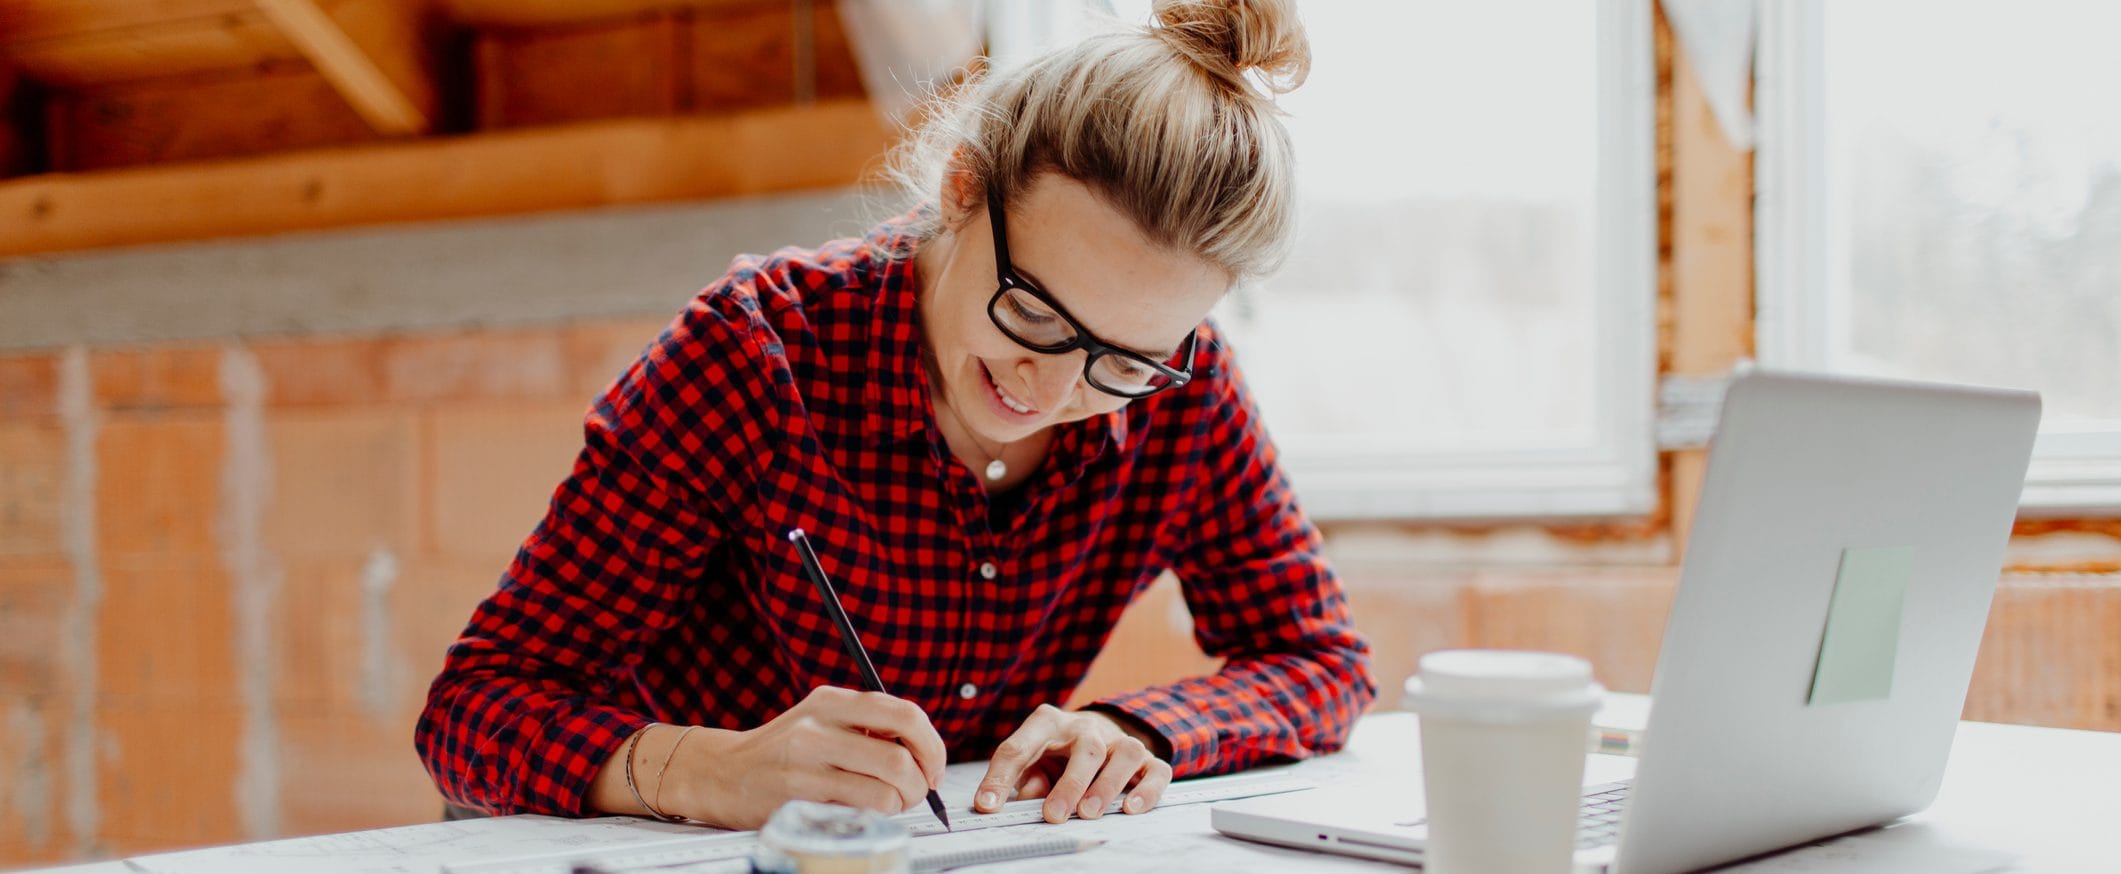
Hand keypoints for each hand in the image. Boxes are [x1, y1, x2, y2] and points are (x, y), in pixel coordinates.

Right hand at [653, 686, 946, 828]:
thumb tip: (926, 750)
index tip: (933, 766)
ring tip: (887, 804)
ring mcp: (806, 762)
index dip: (932, 745)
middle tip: (916, 793)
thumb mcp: (821, 720)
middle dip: (921, 785)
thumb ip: (867, 725)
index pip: (904, 714)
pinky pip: (858, 812)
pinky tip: (860, 812)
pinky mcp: (797, 797)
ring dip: (899, 805)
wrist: (722, 773)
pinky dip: (873, 816)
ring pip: (884, 790)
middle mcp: (819, 726)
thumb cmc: (783, 751)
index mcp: (832, 700)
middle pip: (900, 759)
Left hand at [973, 704, 1172, 822]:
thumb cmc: (1056, 753)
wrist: (1097, 733)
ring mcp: (1120, 741)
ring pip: (1125, 753)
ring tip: (1090, 813)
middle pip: (1085, 747)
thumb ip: (1024, 780)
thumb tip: (1024, 802)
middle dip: (1070, 784)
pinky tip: (1131, 808)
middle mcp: (1087, 728)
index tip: (987, 805)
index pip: (1020, 746)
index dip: (1001, 777)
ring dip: (1108, 785)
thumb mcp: (1031, 762)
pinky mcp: (1147, 759)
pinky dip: (1147, 790)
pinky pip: (1156, 771)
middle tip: (1055, 815)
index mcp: (1048, 724)